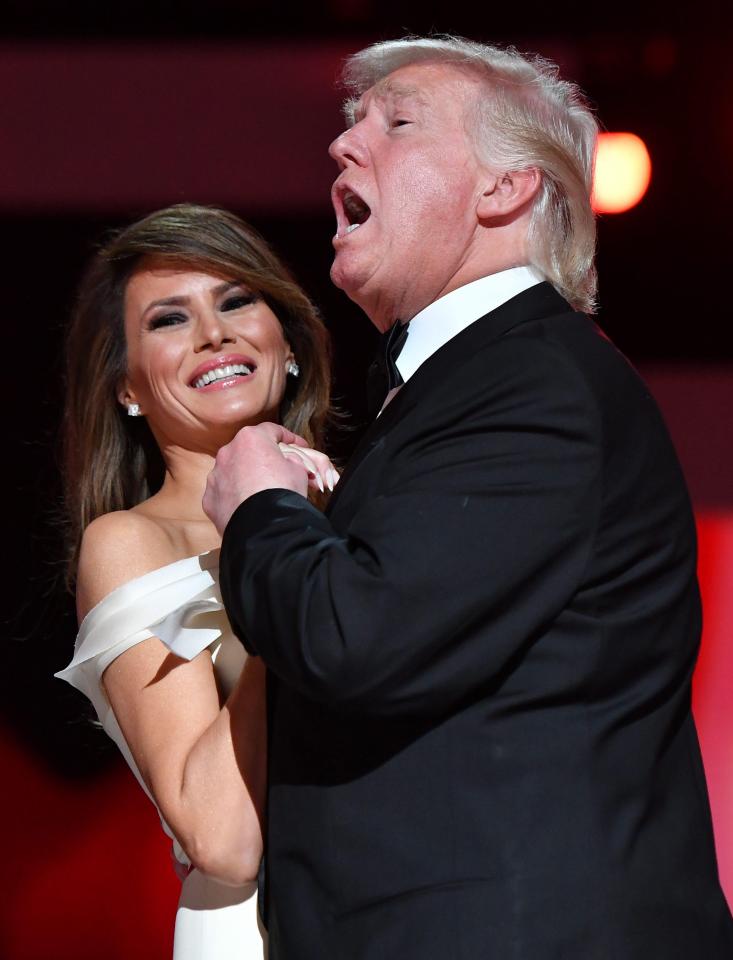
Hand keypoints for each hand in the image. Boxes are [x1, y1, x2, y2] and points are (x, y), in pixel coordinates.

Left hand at [203, 423, 337, 533]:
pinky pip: (224, 492)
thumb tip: (289, 463)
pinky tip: (248, 506)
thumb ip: (292, 461)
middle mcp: (228, 452)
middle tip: (279, 469)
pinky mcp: (210, 498)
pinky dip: (234, 497)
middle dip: (263, 458)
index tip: (298, 445)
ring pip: (233, 471)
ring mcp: (216, 476)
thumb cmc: (281, 493)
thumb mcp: (299, 470)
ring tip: (262, 492)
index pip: (272, 430)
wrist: (263, 526)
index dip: (289, 437)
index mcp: (251, 439)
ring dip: (246, 477)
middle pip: (248, 450)